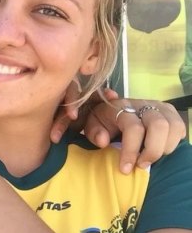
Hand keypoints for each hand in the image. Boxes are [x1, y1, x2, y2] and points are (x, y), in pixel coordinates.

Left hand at [67, 90, 185, 173]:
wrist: (113, 109)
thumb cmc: (103, 120)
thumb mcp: (92, 124)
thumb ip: (94, 132)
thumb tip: (103, 141)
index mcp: (122, 106)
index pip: (133, 128)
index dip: (131, 150)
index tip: (125, 169)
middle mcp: (143, 104)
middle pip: (159, 126)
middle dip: (152, 151)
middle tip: (142, 165)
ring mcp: (159, 107)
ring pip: (173, 127)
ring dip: (164, 147)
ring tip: (150, 158)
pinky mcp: (170, 113)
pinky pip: (180, 127)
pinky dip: (173, 141)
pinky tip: (160, 148)